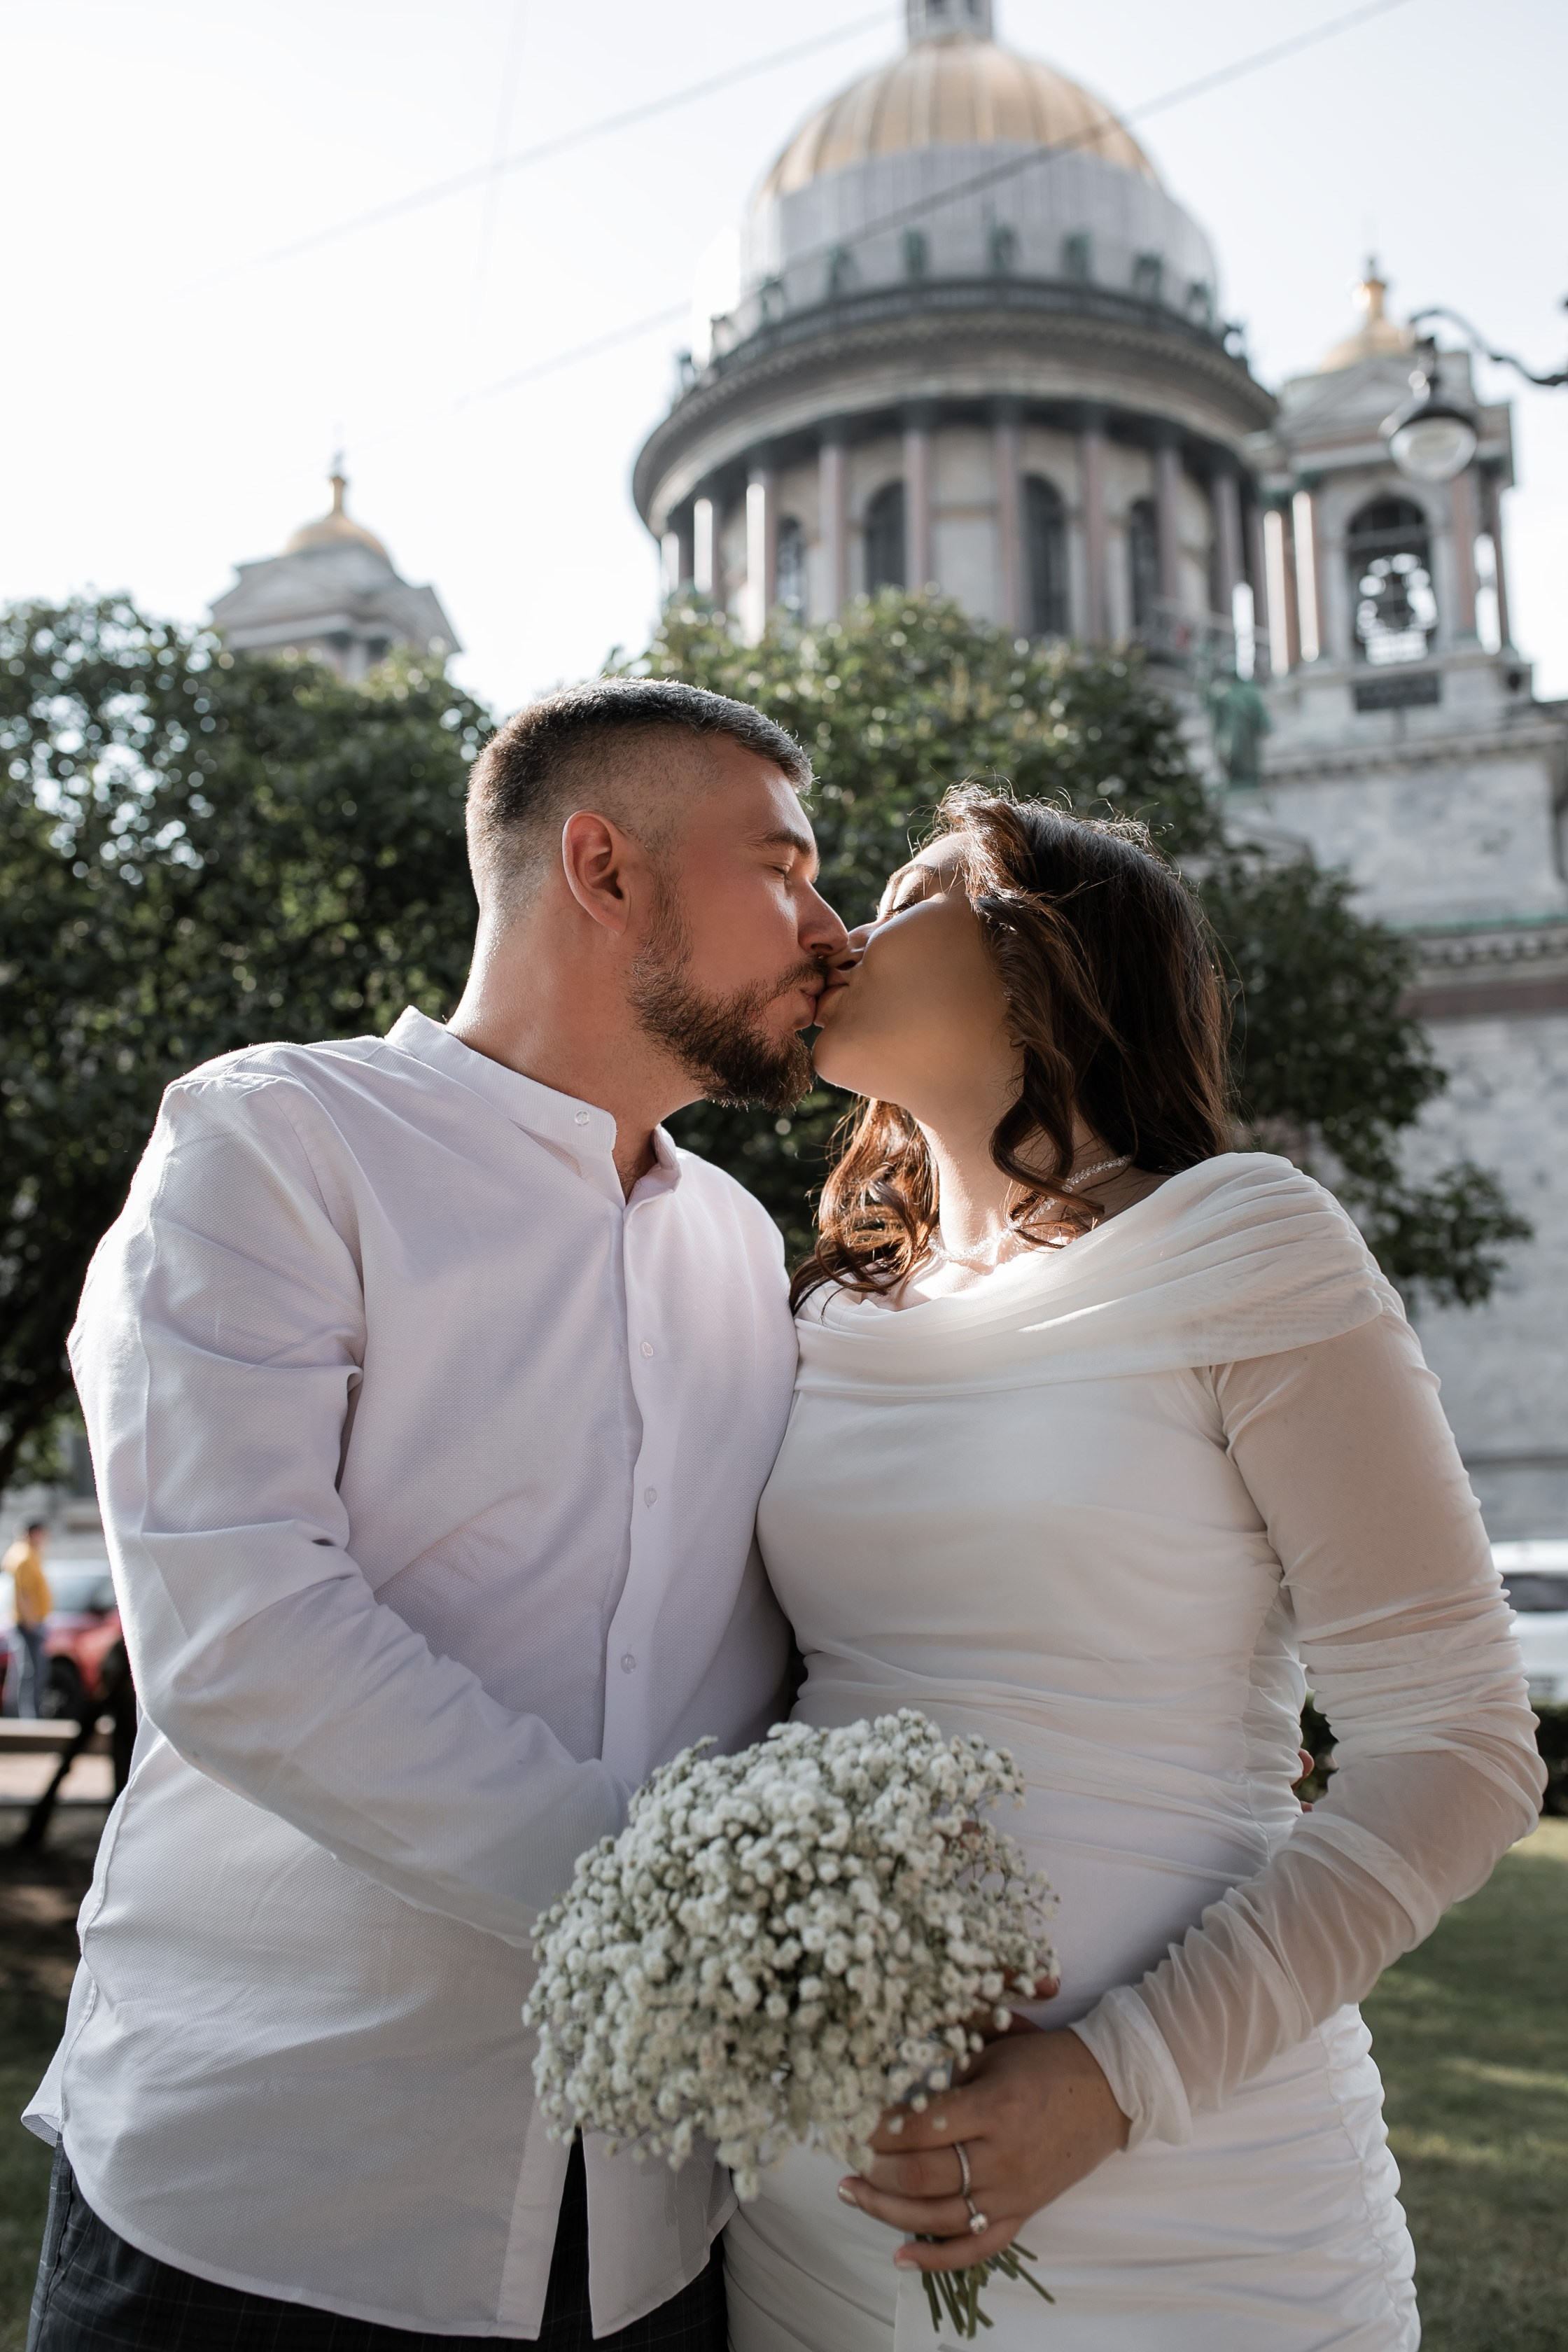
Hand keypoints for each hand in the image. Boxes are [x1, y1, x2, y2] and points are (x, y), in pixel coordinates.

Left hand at [838, 2028, 1129, 2275]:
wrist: (1108, 2091)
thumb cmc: (1045, 2062)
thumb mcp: (993, 2052)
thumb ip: (945, 2075)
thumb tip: (891, 2092)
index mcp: (993, 2107)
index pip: (919, 2128)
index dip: (877, 2128)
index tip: (849, 2119)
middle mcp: (1001, 2156)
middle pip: (920, 2176)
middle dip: (873, 2169)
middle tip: (844, 2156)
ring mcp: (1012, 2192)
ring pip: (937, 2217)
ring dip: (886, 2209)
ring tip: (851, 2194)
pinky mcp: (1022, 2214)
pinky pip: (975, 2248)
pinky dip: (936, 2260)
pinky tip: (899, 2256)